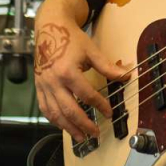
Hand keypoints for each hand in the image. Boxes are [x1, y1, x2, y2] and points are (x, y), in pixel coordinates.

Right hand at [33, 0, 130, 141]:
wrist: (50, 28)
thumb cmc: (71, 38)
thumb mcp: (92, 50)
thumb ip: (107, 67)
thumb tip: (126, 76)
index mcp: (68, 72)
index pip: (87, 95)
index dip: (100, 105)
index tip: (110, 112)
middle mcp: (54, 81)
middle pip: (70, 110)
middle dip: (84, 124)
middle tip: (96, 133)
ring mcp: (44, 86)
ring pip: (55, 114)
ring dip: (68, 128)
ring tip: (81, 137)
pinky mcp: (38, 87)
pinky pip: (45, 109)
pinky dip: (54, 120)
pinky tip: (64, 126)